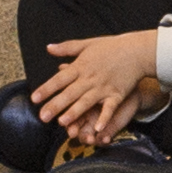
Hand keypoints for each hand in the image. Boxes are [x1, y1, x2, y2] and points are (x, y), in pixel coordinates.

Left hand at [31, 34, 161, 143]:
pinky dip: (104, 118)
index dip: (47, 89)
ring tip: (62, 122)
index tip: (34, 98)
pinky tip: (98, 128)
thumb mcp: (87, 43)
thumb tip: (48, 48)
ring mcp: (104, 87)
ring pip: (86, 102)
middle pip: (70, 93)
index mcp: (81, 66)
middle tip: (42, 117)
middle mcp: (90, 78)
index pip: (60, 79)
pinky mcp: (117, 94)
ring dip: (75, 112)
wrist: (137, 50)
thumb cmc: (112, 47)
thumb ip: (67, 48)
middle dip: (56, 105)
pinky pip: (109, 108)